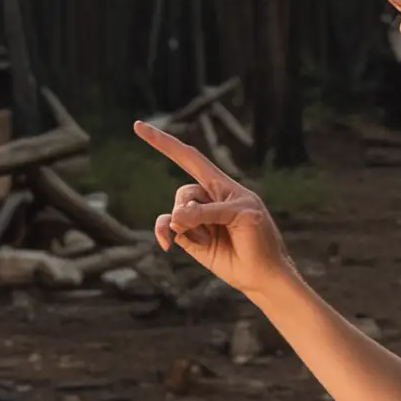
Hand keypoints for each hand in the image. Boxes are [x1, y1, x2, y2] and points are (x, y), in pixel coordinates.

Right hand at [133, 121, 293, 295]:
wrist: (262, 274)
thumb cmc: (260, 239)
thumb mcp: (240, 217)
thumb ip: (207, 213)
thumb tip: (174, 217)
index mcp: (222, 184)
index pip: (188, 157)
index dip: (164, 142)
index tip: (139, 126)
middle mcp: (206, 199)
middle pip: (183, 193)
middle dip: (188, 209)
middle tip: (205, 225)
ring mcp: (196, 219)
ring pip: (174, 212)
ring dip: (182, 224)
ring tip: (200, 238)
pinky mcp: (188, 239)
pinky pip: (167, 228)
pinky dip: (163, 232)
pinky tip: (167, 245)